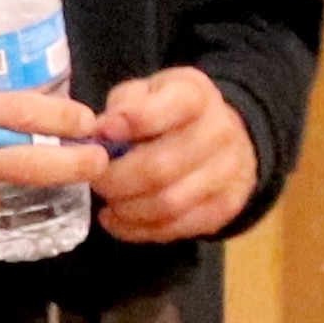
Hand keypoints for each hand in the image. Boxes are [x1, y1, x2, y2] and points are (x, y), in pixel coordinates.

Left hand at [89, 63, 258, 242]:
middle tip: (95, 180)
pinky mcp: (225, 207)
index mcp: (196, 96)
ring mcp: (227, 173)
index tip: (103, 133)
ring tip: (108, 200)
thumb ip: (124, 106)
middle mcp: (220, 132)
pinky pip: (176, 228)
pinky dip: (138, 229)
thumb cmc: (173, 115)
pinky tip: (119, 218)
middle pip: (159, 167)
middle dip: (116, 179)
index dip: (132, 122)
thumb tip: (102, 132)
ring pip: (167, 204)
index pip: (169, 108)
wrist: (227, 140)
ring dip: (126, 208)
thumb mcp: (148, 93)